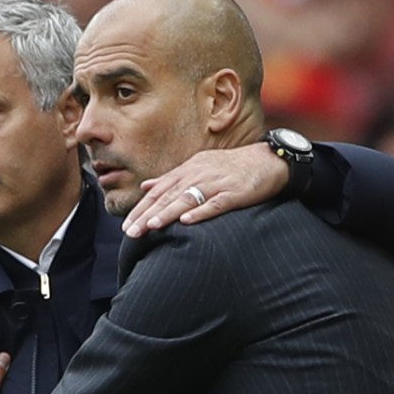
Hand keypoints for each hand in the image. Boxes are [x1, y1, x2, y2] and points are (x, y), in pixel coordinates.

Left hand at [121, 142, 288, 237]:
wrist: (267, 160)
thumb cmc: (230, 167)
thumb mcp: (197, 167)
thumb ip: (171, 178)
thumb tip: (146, 187)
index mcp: (188, 170)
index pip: (158, 191)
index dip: (141, 208)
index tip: (126, 226)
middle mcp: (198, 174)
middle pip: (168, 196)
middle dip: (147, 214)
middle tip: (130, 233)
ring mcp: (216, 183)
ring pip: (187, 198)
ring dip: (168, 213)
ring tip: (152, 225)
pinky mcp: (235, 193)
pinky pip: (216, 203)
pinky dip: (201, 211)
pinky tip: (187, 221)